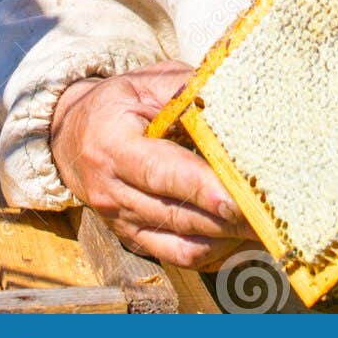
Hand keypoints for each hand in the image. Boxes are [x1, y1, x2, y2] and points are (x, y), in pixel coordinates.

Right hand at [50, 62, 255, 269]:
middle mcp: (112, 190)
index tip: (232, 197)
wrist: (71, 134)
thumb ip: (185, 90)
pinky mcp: (131, 238)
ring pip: (179, 240)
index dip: (198, 186)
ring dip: (223, 238)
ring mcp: (120, 220)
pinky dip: (210, 252)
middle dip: (223, 217)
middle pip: (174, 213)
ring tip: (263, 227)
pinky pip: (175, 254)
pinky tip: (238, 239)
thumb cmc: (117, 103)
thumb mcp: (146, 82)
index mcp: (112, 146)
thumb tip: (229, 96)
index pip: (159, 171)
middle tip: (267, 213)